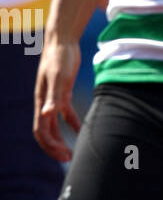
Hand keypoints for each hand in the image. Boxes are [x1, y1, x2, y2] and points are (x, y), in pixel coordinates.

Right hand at [34, 38, 80, 160]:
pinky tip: (83, 132)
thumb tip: (47, 115)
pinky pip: (67, 114)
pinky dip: (74, 124)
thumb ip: (53, 97)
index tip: (62, 155)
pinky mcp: (64, 93)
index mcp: (41, 101)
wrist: (63, 41)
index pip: (40, 130)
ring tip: (73, 152)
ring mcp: (54, 98)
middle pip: (46, 131)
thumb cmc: (59, 58)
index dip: (49, 145)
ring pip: (55, 126)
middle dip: (54, 147)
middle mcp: (45, 102)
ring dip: (62, 139)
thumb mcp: (58, 78)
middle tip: (69, 159)